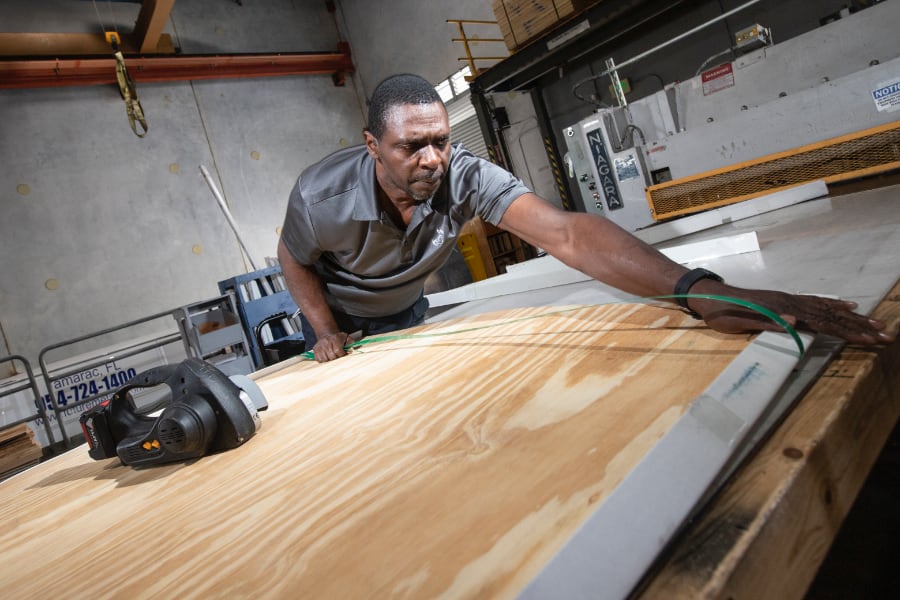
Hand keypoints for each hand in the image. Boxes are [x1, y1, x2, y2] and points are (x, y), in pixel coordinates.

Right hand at [311, 331, 351, 361]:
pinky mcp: (315, 350)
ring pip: (325, 359)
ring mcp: (320, 346)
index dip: (342, 354)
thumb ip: (351, 343)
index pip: (338, 351)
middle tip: (337, 355)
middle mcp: (326, 342)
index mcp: (335, 339)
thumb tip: (351, 349)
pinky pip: (319, 360)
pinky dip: (323, 360)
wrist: (327, 334)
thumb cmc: (338, 338)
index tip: (343, 353)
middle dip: (336, 357)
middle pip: (332, 356)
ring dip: (329, 359)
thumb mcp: (346, 337)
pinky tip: (326, 356)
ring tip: (331, 355)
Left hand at [692, 287, 894, 345]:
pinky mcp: (783, 299)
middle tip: (886, 336)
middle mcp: (790, 302)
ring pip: (826, 309)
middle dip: (859, 328)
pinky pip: (814, 302)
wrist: (707, 295)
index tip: (870, 340)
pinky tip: (847, 307)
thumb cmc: (719, 313)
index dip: (847, 333)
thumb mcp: (737, 323)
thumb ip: (767, 322)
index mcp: (782, 310)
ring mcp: (788, 299)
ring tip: (876, 322)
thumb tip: (798, 321)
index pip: (823, 324)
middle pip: (831, 317)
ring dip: (852, 319)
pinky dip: (833, 305)